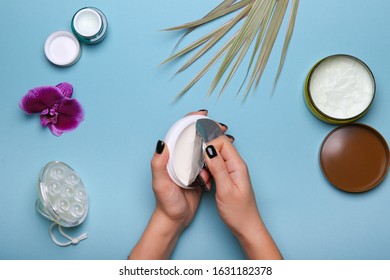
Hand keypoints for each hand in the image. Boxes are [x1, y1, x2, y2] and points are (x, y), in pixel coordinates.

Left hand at [129, 110, 227, 258]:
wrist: (174, 220)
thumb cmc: (165, 203)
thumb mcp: (160, 184)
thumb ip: (158, 164)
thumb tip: (162, 143)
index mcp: (170, 156)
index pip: (180, 132)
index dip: (191, 120)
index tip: (204, 115)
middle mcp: (180, 158)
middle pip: (194, 136)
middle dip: (208, 128)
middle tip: (222, 127)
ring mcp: (190, 165)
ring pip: (203, 146)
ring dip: (215, 139)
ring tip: (228, 137)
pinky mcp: (199, 174)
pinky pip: (208, 160)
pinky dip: (217, 153)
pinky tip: (226, 152)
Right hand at [205, 136, 282, 258]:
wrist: (246, 227)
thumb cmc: (238, 212)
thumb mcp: (225, 189)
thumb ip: (217, 168)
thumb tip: (209, 149)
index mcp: (238, 165)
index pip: (222, 142)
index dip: (209, 147)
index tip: (201, 160)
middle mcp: (236, 165)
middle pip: (218, 148)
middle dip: (206, 157)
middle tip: (203, 173)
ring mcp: (232, 171)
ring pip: (215, 158)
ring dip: (206, 167)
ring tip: (206, 181)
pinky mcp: (228, 177)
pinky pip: (215, 167)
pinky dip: (208, 173)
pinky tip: (207, 184)